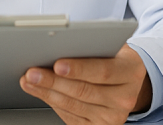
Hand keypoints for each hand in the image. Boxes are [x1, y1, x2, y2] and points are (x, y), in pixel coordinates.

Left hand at [20, 44, 151, 124]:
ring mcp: (113, 116)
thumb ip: (94, 47)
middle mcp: (125, 97)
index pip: (103, 71)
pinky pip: (72, 117)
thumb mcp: (113, 47)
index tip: (57, 64)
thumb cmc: (116, 58)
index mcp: (132, 71)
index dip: (79, 69)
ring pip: (74, 105)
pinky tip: (41, 92)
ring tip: (30, 81)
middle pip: (84, 91)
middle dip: (54, 81)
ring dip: (47, 93)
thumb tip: (60, 45)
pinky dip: (53, 103)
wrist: (129, 82)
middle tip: (33, 72)